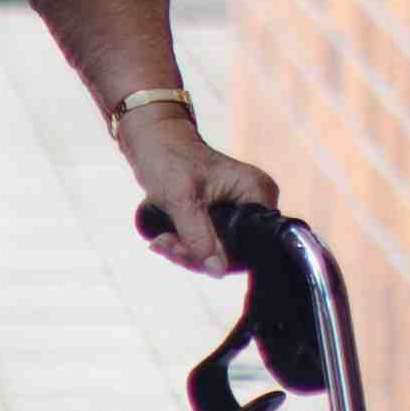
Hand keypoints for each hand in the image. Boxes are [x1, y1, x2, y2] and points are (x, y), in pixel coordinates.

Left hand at [125, 115, 278, 277]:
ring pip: (219, 250)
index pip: (251, 246)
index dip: (219, 258)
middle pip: (234, 252)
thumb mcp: (181, 201)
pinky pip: (210, 241)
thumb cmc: (168, 159)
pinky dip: (186, 244)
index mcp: (258, 194)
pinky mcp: (223, 214)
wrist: (152, 139)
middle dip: (196, 255)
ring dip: (186, 251)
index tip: (183, 253)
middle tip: (165, 244)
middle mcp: (255, 203)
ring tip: (160, 241)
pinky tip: (163, 238)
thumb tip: (217, 271)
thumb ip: (199, 237)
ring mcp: (240, 209)